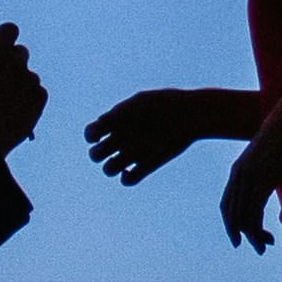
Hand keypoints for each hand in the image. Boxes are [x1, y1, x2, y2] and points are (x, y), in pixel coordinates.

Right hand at [0, 26, 45, 156]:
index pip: (10, 29)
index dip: (5, 38)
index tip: (1, 48)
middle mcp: (18, 62)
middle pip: (21, 52)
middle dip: (12, 62)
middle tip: (0, 81)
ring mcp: (31, 80)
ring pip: (28, 75)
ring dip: (20, 84)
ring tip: (5, 103)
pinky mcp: (41, 97)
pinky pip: (37, 91)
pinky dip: (29, 98)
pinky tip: (15, 110)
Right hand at [83, 87, 249, 185]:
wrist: (191, 114)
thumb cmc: (167, 103)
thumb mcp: (143, 102)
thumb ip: (121, 111)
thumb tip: (103, 122)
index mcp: (118, 121)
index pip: (91, 132)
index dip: (90, 136)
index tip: (100, 132)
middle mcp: (123, 138)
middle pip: (96, 154)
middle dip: (97, 154)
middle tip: (110, 147)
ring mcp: (134, 152)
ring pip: (109, 169)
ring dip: (110, 168)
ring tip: (122, 161)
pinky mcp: (148, 164)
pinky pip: (128, 180)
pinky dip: (125, 178)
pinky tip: (130, 170)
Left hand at [215, 88, 281, 253]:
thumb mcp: (281, 166)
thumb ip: (277, 184)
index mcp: (240, 170)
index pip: (227, 203)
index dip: (232, 222)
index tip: (242, 238)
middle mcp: (240, 174)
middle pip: (232, 212)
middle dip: (242, 233)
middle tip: (260, 247)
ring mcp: (249, 176)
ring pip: (242, 216)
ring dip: (253, 235)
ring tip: (264, 247)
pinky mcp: (262, 179)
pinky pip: (254, 211)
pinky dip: (257, 229)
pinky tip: (265, 238)